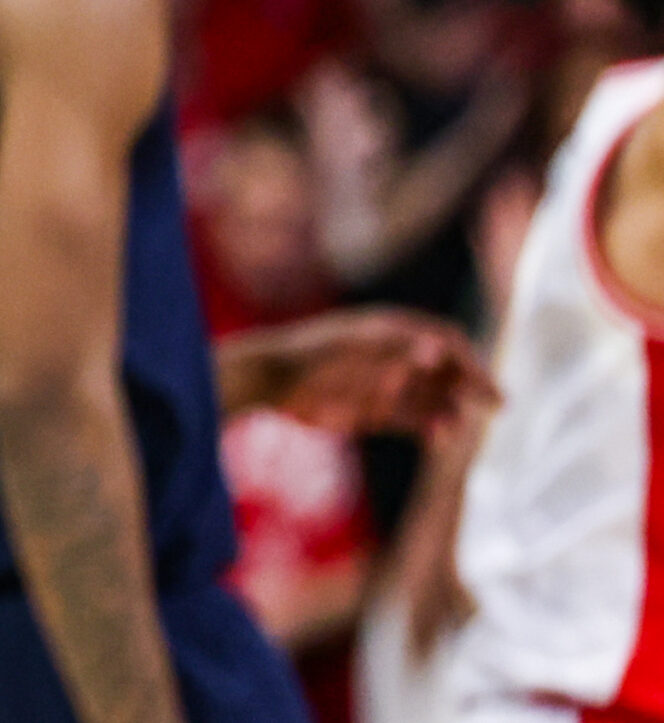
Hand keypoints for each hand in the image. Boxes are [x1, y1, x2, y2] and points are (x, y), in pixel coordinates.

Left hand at [235, 306, 497, 439]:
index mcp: (392, 332)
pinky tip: (441, 437)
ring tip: (458, 427)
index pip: (444, 340)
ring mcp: (386, 384)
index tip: (487, 383)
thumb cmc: (312, 357)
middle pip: (446, 369)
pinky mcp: (375, 410)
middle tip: (497, 405)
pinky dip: (431, 427)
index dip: (470, 359)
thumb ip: (397, 349)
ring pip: (434, 397)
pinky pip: (413, 419)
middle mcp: (395, 357)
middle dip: (472, 384)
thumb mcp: (356, 349)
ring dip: (453, 409)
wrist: (271, 380)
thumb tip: (441, 349)